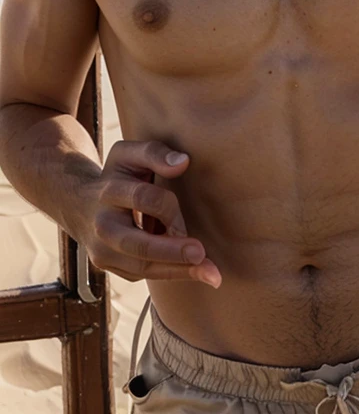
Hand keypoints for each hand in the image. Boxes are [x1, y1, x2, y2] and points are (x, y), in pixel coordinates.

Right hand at [82, 140, 221, 286]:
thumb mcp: (128, 155)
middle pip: (138, 244)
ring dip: (177, 270)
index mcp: (107, 192)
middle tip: (201, 254)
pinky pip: (141, 274)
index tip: (189, 210)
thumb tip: (183, 162)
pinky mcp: (109, 267)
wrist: (80, 204)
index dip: (169, 208)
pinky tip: (193, 270)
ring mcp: (101, 251)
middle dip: (171, 251)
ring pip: (141, 267)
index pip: (142, 198)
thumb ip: (154, 152)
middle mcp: (102, 226)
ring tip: (209, 272)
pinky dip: (169, 273)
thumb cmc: (116, 176)